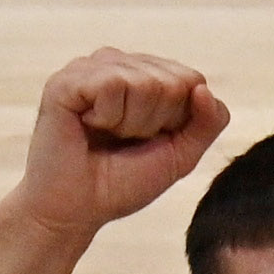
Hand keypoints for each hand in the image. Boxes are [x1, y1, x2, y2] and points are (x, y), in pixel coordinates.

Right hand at [7, 50, 227, 239]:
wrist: (76, 209)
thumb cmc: (123, 181)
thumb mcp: (180, 156)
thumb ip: (206, 124)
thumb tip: (205, 88)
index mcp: (144, 76)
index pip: (192, 80)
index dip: (179, 119)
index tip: (151, 139)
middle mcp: (117, 63)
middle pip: (172, 81)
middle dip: (156, 123)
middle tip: (124, 140)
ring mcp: (90, 68)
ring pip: (144, 82)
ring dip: (131, 123)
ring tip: (106, 134)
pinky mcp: (66, 79)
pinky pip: (112, 84)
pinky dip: (109, 117)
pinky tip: (88, 125)